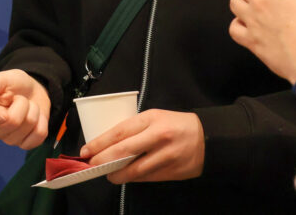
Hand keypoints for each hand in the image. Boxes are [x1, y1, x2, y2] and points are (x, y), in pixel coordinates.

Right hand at [0, 69, 50, 149]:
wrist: (33, 89)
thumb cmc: (14, 84)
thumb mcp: (1, 79)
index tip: (4, 112)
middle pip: (13, 122)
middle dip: (23, 104)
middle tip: (19, 98)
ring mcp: (11, 139)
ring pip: (29, 126)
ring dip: (33, 110)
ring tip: (27, 105)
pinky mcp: (27, 143)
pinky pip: (39, 135)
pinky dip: (42, 122)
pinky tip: (36, 117)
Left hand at [79, 109, 203, 183]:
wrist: (208, 138)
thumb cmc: (176, 124)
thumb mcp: (155, 117)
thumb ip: (136, 129)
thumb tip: (110, 144)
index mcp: (152, 119)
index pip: (120, 132)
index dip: (100, 143)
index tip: (86, 151)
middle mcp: (158, 137)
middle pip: (123, 152)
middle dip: (103, 161)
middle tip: (91, 165)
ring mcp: (166, 156)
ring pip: (134, 170)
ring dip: (117, 175)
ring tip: (108, 174)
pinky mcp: (171, 172)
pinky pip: (146, 178)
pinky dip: (133, 178)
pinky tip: (126, 176)